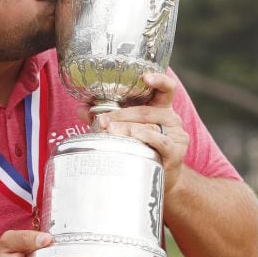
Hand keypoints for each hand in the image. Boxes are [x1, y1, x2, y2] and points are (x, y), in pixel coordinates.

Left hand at [78, 72, 188, 192]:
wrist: (160, 179)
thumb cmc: (143, 150)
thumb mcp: (127, 130)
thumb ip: (107, 118)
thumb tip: (80, 110)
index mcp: (161, 108)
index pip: (167, 88)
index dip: (159, 80)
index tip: (144, 77)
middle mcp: (171, 118)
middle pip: (146, 110)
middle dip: (121, 114)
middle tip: (102, 120)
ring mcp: (177, 135)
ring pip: (150, 125)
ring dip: (127, 127)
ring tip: (110, 130)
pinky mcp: (176, 151)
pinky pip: (160, 141)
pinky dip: (145, 137)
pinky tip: (134, 135)